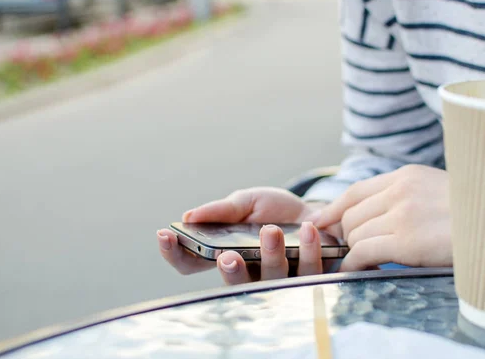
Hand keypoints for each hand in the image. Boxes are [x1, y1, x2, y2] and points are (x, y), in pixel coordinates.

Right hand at [156, 187, 326, 283]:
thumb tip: (188, 217)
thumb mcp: (247, 202)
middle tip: (228, 255)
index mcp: (226, 253)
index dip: (175, 254)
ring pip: (271, 279)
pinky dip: (308, 249)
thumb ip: (223, 211)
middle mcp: (249, 273)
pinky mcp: (310, 279)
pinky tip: (308, 229)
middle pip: (231, 282)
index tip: (165, 235)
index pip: (191, 263)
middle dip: (230, 271)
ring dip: (270, 254)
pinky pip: (308, 272)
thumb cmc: (277, 211)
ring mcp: (280, 279)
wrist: (319, 213)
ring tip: (272, 229)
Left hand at [312, 165, 451, 270]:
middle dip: (346, 235)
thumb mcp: (438, 189)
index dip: (333, 208)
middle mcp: (399, 190)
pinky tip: (356, 271)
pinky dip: (354, 264)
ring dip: (356, 250)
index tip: (320, 220)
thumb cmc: (475, 211)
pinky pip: (363, 253)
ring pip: (355, 234)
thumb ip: (406, 196)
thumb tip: (376, 215)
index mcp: (406, 175)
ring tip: (366, 260)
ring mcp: (402, 215)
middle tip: (352, 249)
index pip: (355, 191)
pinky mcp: (406, 241)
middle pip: (351, 215)